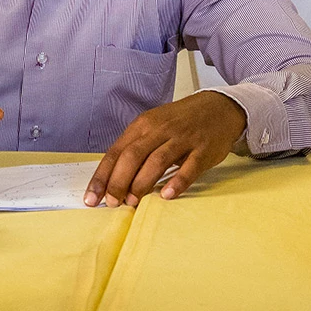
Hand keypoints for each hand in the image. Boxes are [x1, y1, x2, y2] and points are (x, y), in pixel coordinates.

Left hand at [85, 92, 246, 206]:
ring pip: (157, 160)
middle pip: (133, 156)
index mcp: (143, 125)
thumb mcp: (153, 127)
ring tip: (132, 202)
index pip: (116, 151)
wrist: (218, 107)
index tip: (92, 197)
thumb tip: (112, 179)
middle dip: (119, 181)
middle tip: (112, 202)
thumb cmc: (180, 122)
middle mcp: (160, 130)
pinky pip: (189, 167)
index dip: (102, 176)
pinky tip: (167, 195)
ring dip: (142, 183)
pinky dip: (177, 182)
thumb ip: (135, 149)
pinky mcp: (203, 149)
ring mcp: (182, 139)